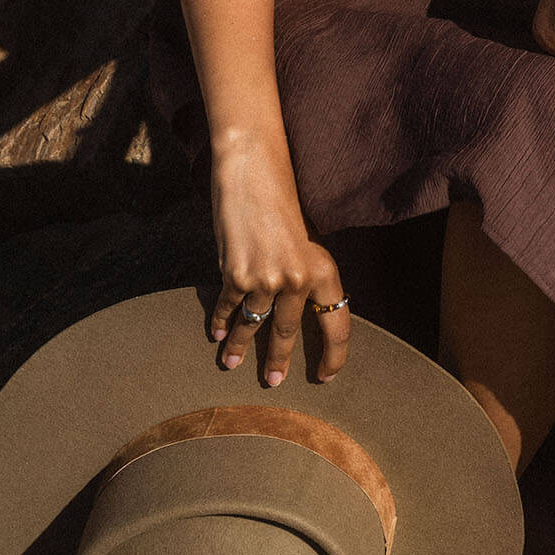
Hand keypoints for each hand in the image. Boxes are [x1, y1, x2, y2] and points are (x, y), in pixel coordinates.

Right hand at [208, 134, 350, 386]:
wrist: (253, 173)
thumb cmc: (280, 204)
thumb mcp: (303, 242)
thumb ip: (301, 275)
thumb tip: (295, 310)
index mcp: (323, 269)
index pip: (337, 323)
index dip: (334, 354)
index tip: (326, 376)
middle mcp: (298, 278)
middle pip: (290, 332)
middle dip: (279, 360)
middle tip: (274, 382)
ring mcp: (266, 279)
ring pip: (255, 325)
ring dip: (241, 348)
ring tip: (232, 365)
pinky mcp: (236, 274)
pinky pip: (230, 307)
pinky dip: (222, 321)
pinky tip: (217, 333)